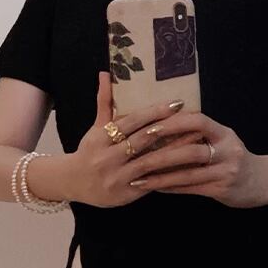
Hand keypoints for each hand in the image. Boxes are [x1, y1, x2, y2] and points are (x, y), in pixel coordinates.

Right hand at [64, 71, 205, 207]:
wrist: (73, 183)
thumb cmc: (89, 151)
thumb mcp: (96, 127)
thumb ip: (105, 102)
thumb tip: (106, 73)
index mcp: (101, 138)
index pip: (131, 121)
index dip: (154, 112)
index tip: (177, 103)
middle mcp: (108, 157)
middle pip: (142, 140)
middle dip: (169, 129)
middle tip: (194, 120)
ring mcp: (117, 177)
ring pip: (149, 162)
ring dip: (173, 152)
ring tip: (194, 143)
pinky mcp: (125, 194)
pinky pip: (150, 183)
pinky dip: (167, 175)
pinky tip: (185, 167)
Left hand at [124, 111, 267, 207]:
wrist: (263, 181)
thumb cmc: (233, 158)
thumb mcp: (222, 139)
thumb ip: (199, 133)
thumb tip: (161, 124)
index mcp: (224, 133)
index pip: (198, 121)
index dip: (173, 123)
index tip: (149, 126)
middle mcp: (227, 150)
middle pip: (190, 150)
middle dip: (160, 153)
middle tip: (135, 154)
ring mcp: (226, 172)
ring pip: (188, 174)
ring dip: (160, 176)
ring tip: (137, 177)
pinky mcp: (222, 190)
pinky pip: (191, 188)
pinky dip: (170, 187)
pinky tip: (153, 187)